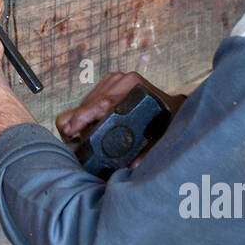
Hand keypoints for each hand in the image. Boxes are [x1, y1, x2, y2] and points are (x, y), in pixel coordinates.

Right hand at [55, 72, 185, 167]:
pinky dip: (85, 113)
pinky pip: (89, 98)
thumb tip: (131, 165)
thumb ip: (146, 150)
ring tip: (78, 136)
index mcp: (133, 88)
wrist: (175, 105)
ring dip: (80, 119)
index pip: (102, 103)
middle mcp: (122, 80)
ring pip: (85, 101)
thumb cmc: (168, 119)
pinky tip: (87, 125)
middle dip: (76, 123)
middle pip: (88, 103)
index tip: (71, 130)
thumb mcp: (160, 135)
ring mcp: (114, 79)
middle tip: (69, 139)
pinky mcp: (109, 82)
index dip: (83, 117)